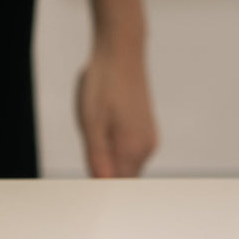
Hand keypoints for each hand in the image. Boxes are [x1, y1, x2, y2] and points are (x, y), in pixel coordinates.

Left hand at [77, 42, 157, 176]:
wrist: (121, 51)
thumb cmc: (103, 84)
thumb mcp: (90, 124)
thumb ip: (97, 158)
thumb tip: (102, 185)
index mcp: (132, 150)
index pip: (117, 186)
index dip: (101, 187)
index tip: (89, 176)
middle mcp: (146, 149)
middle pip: (121, 178)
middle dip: (103, 172)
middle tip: (90, 143)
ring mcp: (148, 140)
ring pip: (124, 165)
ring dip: (107, 158)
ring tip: (98, 127)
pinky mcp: (146, 131)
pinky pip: (127, 152)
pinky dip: (114, 147)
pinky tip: (106, 124)